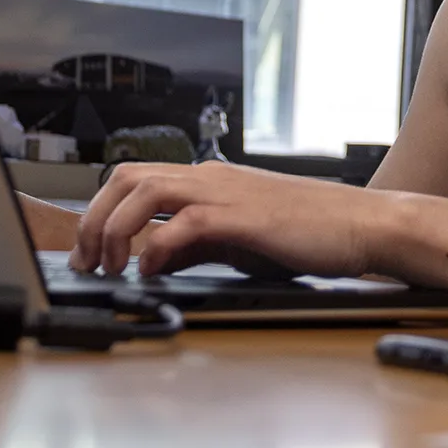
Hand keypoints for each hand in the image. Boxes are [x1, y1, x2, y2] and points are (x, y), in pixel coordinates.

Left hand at [70, 162, 383, 278]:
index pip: (134, 179)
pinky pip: (184, 222)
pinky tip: (152, 270)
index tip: (85, 251)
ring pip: (145, 190)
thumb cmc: (310, 232)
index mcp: (207, 179)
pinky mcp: (243, 216)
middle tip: (85, 261)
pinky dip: (157, 245)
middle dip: (93, 218)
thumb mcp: (240, 239)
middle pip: (126, 177)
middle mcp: (209, 177)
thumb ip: (197, 244)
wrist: (363, 224)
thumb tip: (155, 258)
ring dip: (115, 229)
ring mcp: (226, 192)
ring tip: (110, 266)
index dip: (99, 212)